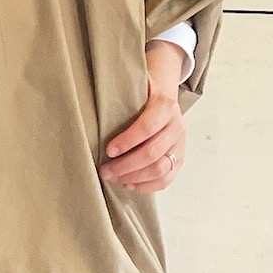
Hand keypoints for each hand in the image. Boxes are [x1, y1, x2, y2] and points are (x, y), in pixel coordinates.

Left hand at [100, 43, 187, 192]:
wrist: (165, 100)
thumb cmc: (143, 95)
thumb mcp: (135, 86)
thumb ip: (121, 92)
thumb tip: (93, 101)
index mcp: (166, 106)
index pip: (147, 128)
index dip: (127, 141)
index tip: (108, 150)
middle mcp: (177, 127)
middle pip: (152, 153)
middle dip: (125, 166)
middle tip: (105, 171)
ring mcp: (180, 146)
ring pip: (160, 170)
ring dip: (134, 178)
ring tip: (115, 178)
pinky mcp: (179, 160)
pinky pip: (166, 180)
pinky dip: (146, 186)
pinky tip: (129, 184)